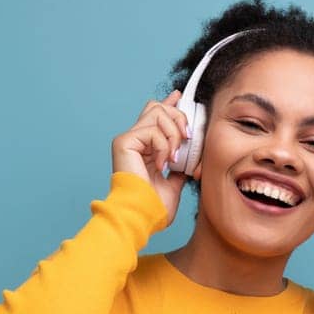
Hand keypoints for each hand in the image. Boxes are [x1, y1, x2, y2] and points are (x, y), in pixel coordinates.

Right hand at [112, 90, 192, 226]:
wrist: (142, 217)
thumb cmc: (154, 207)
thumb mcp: (173, 183)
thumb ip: (179, 167)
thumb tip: (189, 159)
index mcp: (145, 147)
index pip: (155, 115)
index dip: (169, 103)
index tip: (179, 96)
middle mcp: (134, 140)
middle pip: (158, 107)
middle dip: (179, 117)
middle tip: (187, 138)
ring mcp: (128, 139)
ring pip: (158, 113)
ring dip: (174, 134)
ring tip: (174, 157)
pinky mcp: (124, 142)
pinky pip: (153, 130)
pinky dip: (164, 146)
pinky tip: (161, 165)